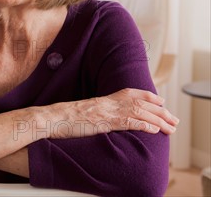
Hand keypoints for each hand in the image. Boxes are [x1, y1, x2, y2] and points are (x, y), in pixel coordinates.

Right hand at [45, 88, 178, 138]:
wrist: (49, 118)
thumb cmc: (61, 118)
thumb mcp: (82, 111)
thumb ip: (96, 112)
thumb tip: (102, 117)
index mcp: (102, 99)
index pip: (130, 93)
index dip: (148, 95)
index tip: (161, 100)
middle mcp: (106, 103)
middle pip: (139, 102)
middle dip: (160, 110)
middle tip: (174, 119)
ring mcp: (105, 112)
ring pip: (138, 112)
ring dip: (158, 119)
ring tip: (171, 127)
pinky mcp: (102, 122)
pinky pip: (126, 122)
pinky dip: (143, 125)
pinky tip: (154, 129)